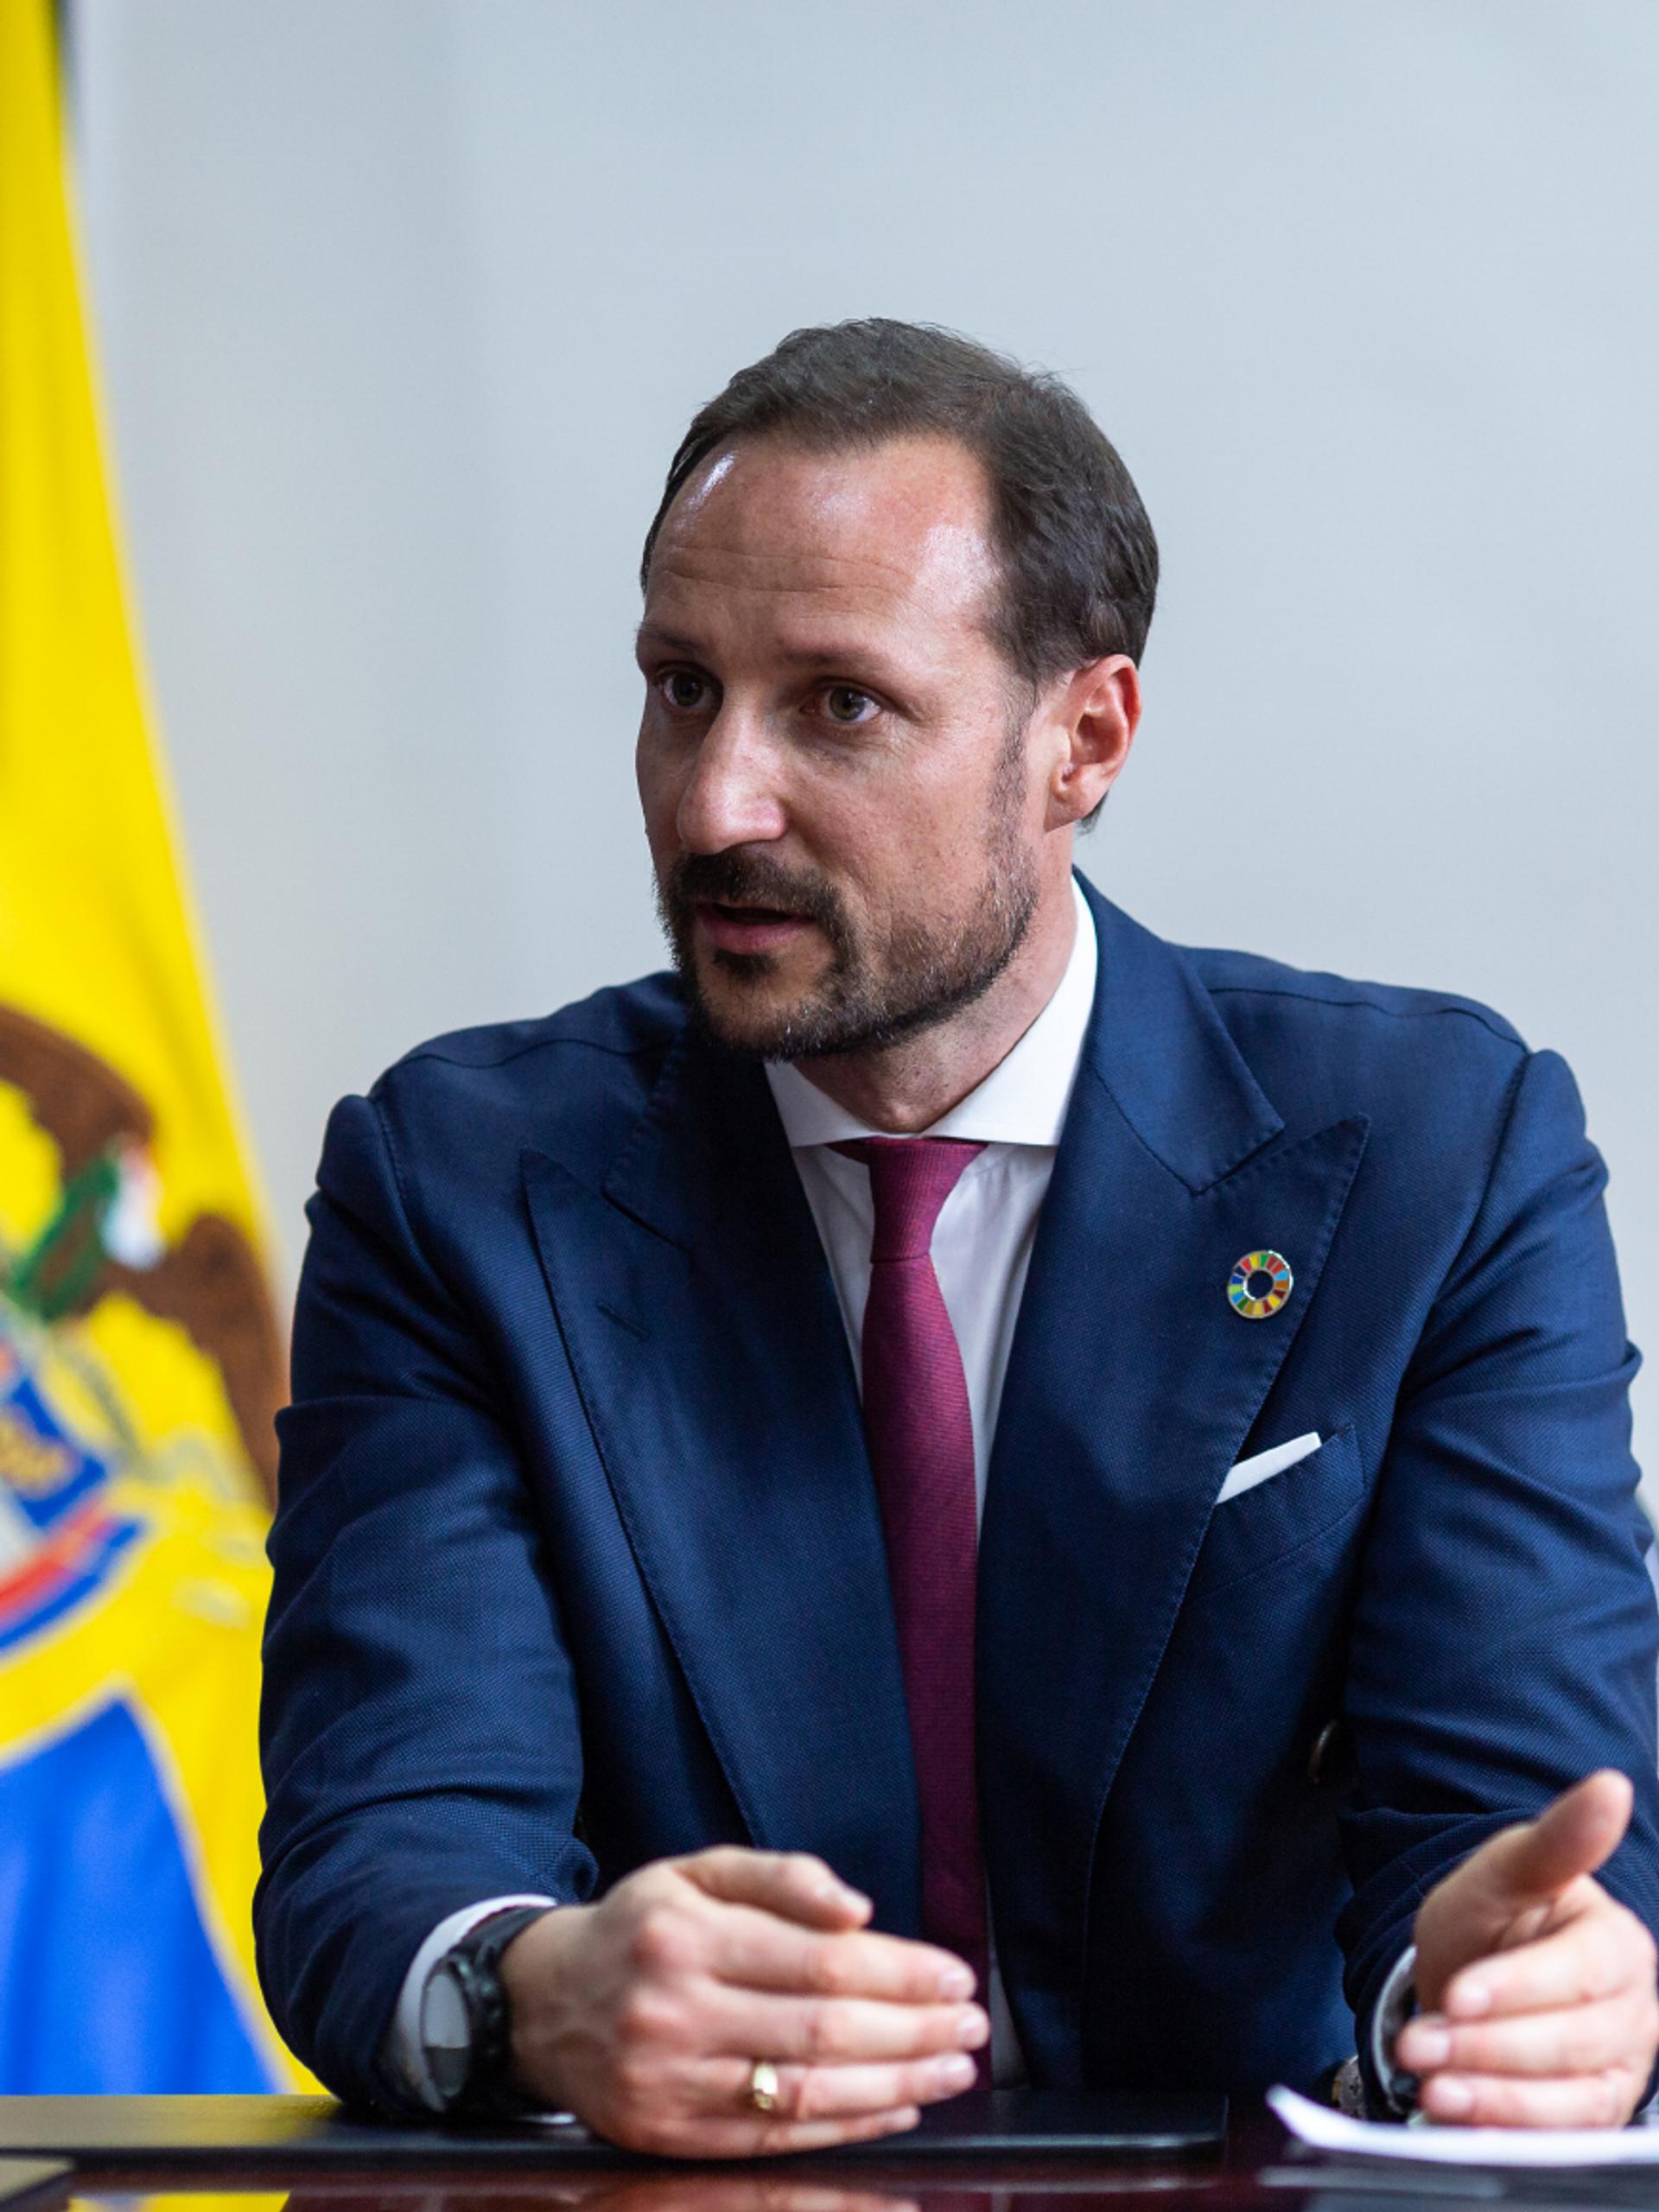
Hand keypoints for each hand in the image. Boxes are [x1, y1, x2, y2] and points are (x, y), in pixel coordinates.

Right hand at [499, 1846, 988, 2155]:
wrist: (541, 2003)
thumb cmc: (640, 1927)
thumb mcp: (696, 1871)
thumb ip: (780, 1876)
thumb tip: (857, 1909)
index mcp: (686, 1935)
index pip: (818, 1961)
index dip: (898, 1973)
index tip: (955, 1974)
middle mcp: (675, 2012)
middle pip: (821, 2031)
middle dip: (911, 2031)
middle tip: (970, 2027)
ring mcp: (670, 2083)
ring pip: (803, 2093)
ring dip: (894, 2086)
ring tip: (952, 2071)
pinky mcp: (668, 2135)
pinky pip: (771, 2141)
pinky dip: (844, 2127)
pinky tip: (894, 2109)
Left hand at [1396, 1770, 1658, 2125]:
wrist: (1472, 1971)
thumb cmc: (1495, 1918)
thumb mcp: (1506, 1871)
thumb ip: (1558, 1840)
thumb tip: (1612, 1785)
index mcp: (1618, 1947)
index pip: (1578, 1975)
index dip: (1517, 1988)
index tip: (1458, 1995)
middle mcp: (1631, 2015)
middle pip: (1570, 2043)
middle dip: (1487, 2047)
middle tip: (1417, 2045)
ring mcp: (1616, 2072)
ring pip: (1568, 2099)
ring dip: (1493, 2099)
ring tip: (1430, 2088)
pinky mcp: (1590, 2118)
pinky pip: (1559, 2139)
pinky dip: (1507, 2133)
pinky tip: (1456, 2123)